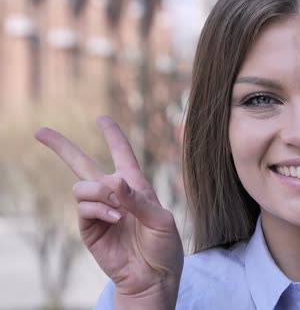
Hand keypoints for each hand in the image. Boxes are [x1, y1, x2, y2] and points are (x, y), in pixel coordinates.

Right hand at [35, 116, 183, 307]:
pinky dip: (99, 209)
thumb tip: (115, 182)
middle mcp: (115, 195)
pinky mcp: (89, 228)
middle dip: (62, 147)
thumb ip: (140, 200)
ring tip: (118, 210)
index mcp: (136, 187)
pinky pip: (84, 208)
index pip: (123, 155)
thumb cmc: (164, 248)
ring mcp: (99, 211)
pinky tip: (115, 219)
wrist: (152, 277)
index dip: (113, 136)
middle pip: (83, 165)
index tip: (102, 119)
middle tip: (39, 132)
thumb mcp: (162, 221)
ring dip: (99, 192)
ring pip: (82, 186)